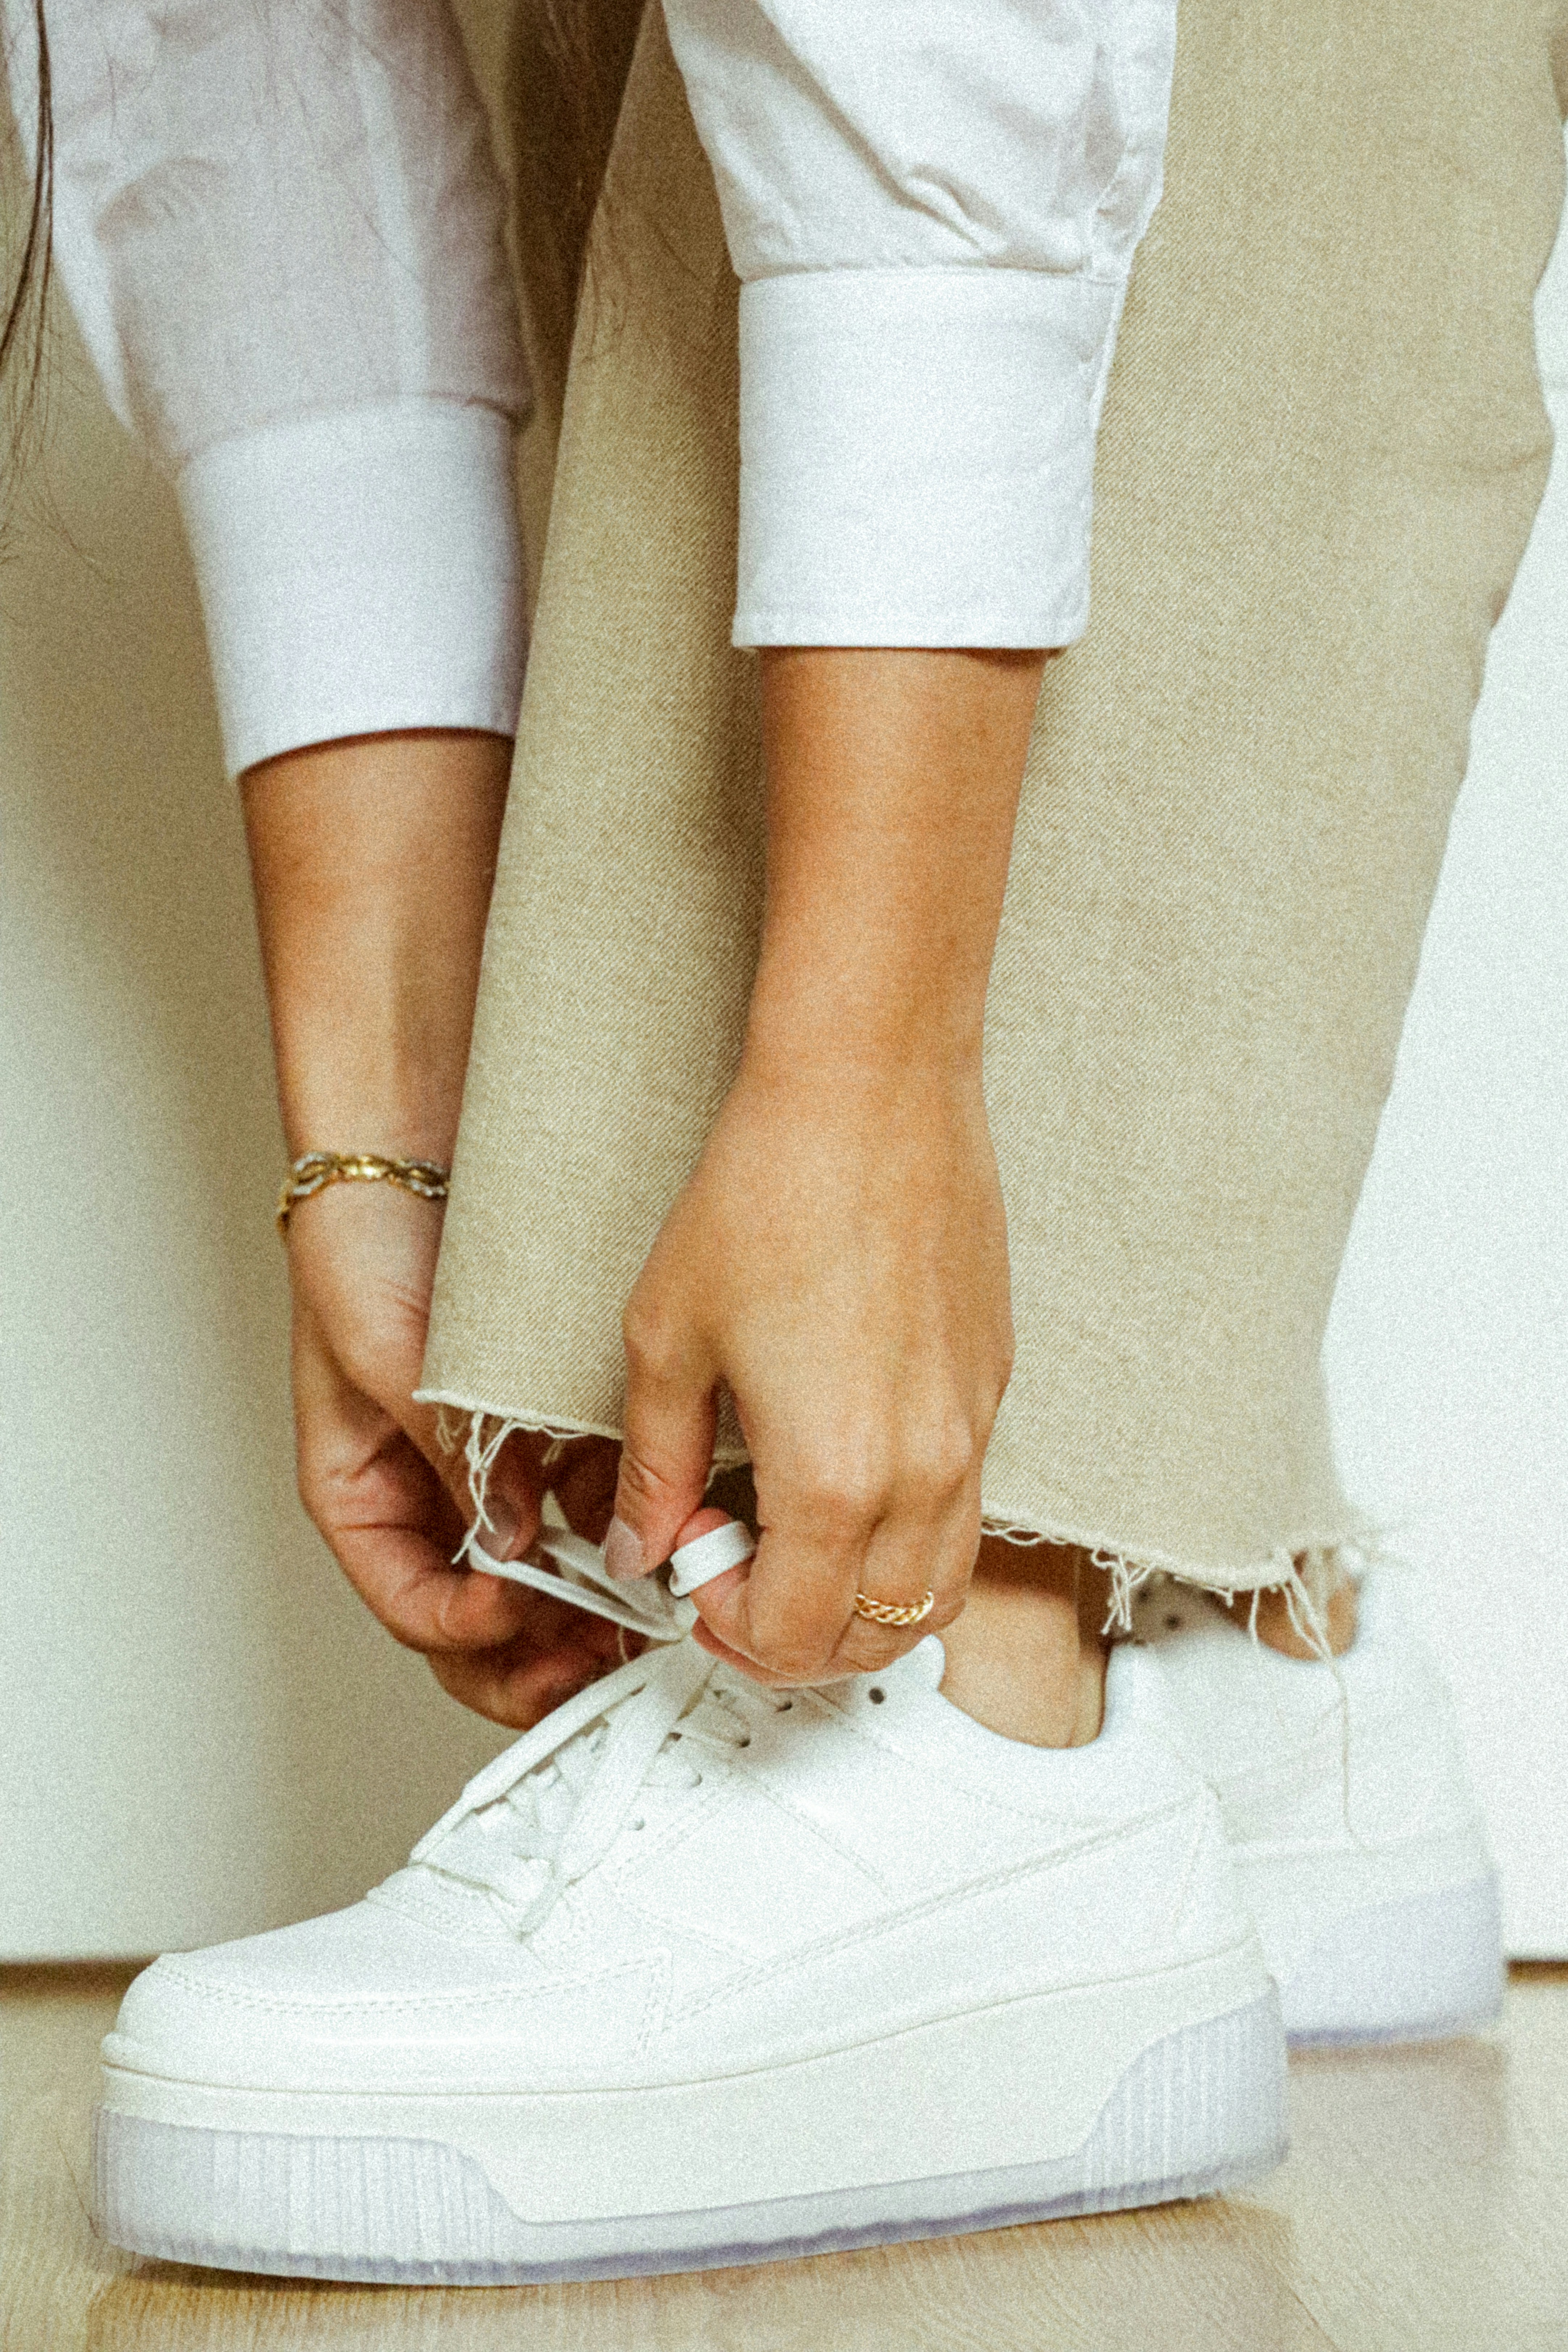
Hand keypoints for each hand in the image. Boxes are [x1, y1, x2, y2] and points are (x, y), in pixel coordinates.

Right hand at [286, 1179, 626, 1725]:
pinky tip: (654, 1534)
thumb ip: (449, 1454)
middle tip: (604, 1659)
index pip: (415, 1605)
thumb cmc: (365, 1247)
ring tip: (646, 1616)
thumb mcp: (390, 1360)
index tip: (521, 1613)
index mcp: (366, 1498)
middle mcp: (429, 1497)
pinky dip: (618, 1533)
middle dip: (541, 1655)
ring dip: (592, 1609)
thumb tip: (509, 1540)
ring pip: (542, 1579)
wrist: (409, 1153)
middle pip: (480, 1619)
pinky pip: (585, 1506)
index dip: (470, 1630)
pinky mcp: (546, 1434)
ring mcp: (490, 1470)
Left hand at [606, 1062, 1013, 1682]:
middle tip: (729, 1569)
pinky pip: (962, 1512)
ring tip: (790, 1540)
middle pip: (873, 1638)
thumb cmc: (771, 1191)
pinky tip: (841, 1471)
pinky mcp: (990, 1389)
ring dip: (859, 1604)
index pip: (793, 1636)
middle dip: (791, 1635)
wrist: (869, 1093)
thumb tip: (643, 1544)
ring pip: (934, 1594)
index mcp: (834, 1477)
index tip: (687, 1566)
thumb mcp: (668, 1340)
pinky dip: (903, 1538)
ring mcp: (970, 1433)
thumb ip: (655, 1467)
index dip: (724, 1626)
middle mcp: (922, 1471)